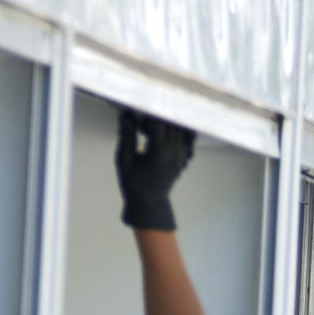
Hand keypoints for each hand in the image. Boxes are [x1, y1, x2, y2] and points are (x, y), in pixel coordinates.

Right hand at [115, 111, 195, 231]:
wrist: (150, 202)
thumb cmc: (133, 182)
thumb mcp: (124, 159)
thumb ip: (127, 135)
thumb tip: (127, 113)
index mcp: (158, 152)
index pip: (159, 122)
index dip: (148, 114)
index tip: (138, 113)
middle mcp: (175, 151)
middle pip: (172, 122)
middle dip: (158, 116)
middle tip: (144, 122)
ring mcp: (183, 154)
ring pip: (182, 127)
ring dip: (168, 122)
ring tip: (154, 129)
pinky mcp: (186, 156)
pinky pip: (188, 137)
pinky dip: (179, 130)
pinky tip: (165, 133)